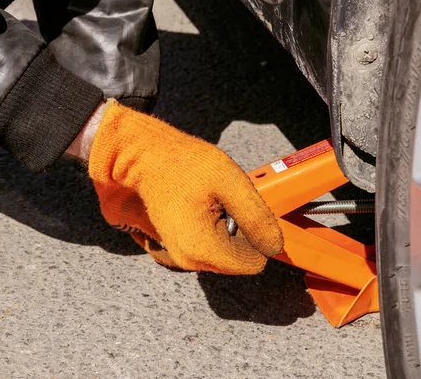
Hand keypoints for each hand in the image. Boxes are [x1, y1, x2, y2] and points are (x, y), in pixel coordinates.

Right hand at [87, 99, 282, 274]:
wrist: (145, 158)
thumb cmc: (183, 164)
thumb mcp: (231, 182)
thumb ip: (257, 217)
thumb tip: (276, 245)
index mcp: (203, 248)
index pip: (254, 263)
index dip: (259, 236)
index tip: (246, 210)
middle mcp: (189, 261)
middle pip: (239, 261)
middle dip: (243, 234)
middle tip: (227, 202)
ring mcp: (181, 256)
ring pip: (226, 255)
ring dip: (229, 231)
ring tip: (213, 202)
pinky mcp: (178, 247)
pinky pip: (211, 248)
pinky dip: (216, 230)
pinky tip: (205, 208)